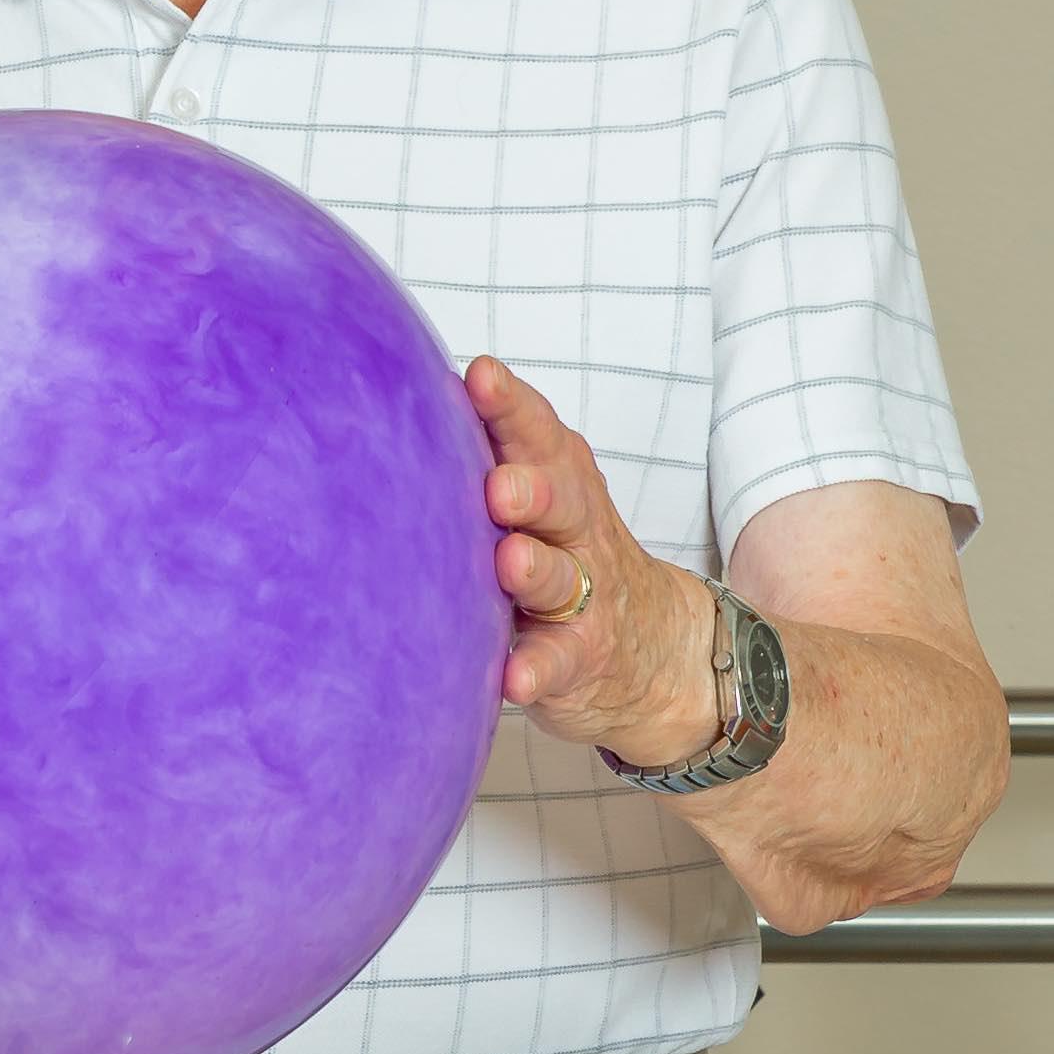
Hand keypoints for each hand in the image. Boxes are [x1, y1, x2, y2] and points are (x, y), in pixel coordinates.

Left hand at [464, 356, 719, 765]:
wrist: (652, 649)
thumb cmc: (567, 554)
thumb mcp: (544, 498)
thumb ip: (494, 454)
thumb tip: (400, 397)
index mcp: (560, 482)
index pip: (539, 435)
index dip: (511, 406)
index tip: (480, 377)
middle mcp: (575, 533)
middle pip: (560, 502)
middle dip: (531, 489)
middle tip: (499, 485)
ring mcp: (581, 600)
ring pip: (559, 580)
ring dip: (535, 571)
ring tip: (510, 563)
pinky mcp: (577, 660)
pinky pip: (557, 661)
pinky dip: (536, 669)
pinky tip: (514, 676)